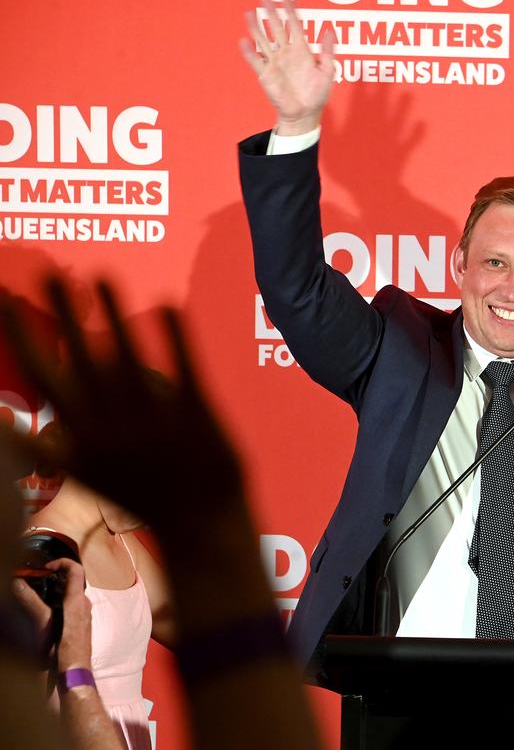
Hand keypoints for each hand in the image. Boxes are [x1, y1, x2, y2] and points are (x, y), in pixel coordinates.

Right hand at [0, 278, 243, 537]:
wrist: (205, 528)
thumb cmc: (146, 497)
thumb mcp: (89, 475)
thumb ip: (52, 448)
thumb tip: (3, 425)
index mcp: (83, 438)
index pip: (46, 378)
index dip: (24, 337)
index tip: (7, 299)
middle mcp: (115, 427)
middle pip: (83, 362)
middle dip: (65, 317)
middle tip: (50, 273)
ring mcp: (157, 421)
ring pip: (130, 359)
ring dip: (115, 316)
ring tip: (103, 275)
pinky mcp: (199, 417)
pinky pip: (185, 371)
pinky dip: (176, 339)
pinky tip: (169, 304)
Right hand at [12, 559, 89, 668]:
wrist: (76, 671)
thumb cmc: (64, 648)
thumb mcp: (43, 623)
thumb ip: (31, 601)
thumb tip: (17, 583)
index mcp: (78, 600)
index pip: (76, 569)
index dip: (62, 562)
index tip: (46, 566)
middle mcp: (84, 604)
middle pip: (74, 580)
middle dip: (56, 574)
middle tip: (38, 578)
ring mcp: (84, 613)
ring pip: (73, 592)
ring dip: (57, 587)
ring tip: (39, 591)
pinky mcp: (81, 622)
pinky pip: (72, 603)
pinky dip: (60, 599)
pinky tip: (46, 608)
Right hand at [240, 0, 337, 135]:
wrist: (306, 114)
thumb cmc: (317, 95)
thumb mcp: (327, 72)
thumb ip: (327, 52)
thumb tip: (329, 31)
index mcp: (302, 51)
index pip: (294, 26)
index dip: (290, 11)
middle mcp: (286, 54)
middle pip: (276, 28)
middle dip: (271, 12)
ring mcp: (275, 63)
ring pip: (263, 41)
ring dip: (256, 27)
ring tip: (249, 13)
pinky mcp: (266, 75)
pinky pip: (256, 62)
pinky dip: (250, 52)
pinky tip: (244, 41)